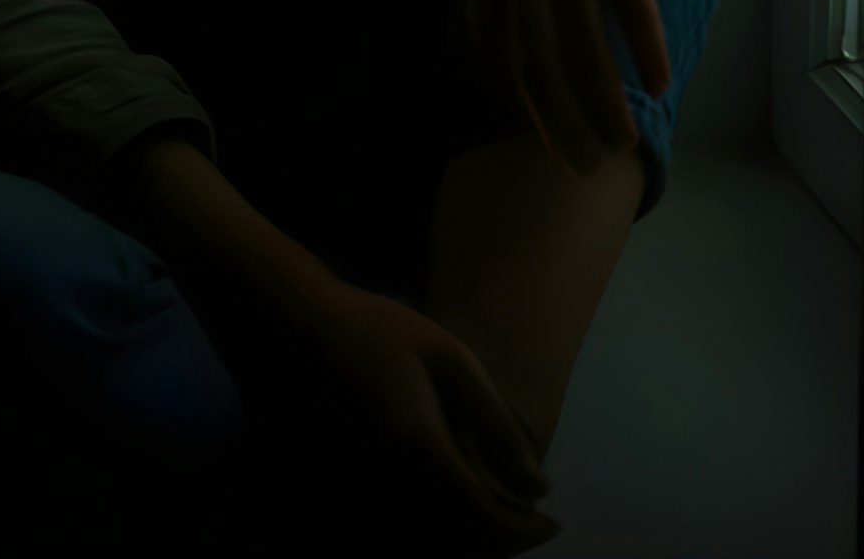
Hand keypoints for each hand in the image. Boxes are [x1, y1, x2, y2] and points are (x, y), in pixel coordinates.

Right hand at [273, 278, 559, 551]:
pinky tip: (471, 497)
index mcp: (423, 444)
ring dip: (480, 535)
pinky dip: (453, 521)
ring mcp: (379, 477)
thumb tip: (534, 475)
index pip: (483, 515)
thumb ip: (493, 416)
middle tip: (538, 523)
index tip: (554, 522)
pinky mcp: (370, 471)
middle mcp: (398, 474)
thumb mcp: (449, 355)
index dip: (523, 530)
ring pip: (438, 535)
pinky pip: (419, 516)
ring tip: (513, 513)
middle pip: (461, 538)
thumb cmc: (381, 326)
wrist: (309, 325)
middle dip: (506, 539)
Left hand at [457, 0, 672, 175]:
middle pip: (540, 62)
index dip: (521, 108)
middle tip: (587, 167)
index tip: (545, 143)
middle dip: (563, 126)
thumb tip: (511, 39)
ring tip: (626, 141)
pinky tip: (660, 82)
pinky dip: (648, 48)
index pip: (495, 54)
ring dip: (608, 104)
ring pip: (588, 43)